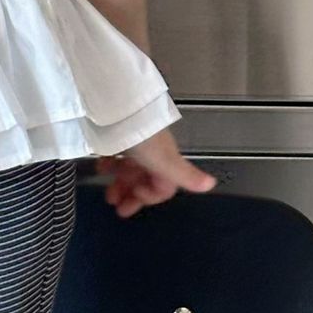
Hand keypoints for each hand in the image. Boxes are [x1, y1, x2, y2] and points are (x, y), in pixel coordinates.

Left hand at [96, 128, 217, 218]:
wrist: (121, 107)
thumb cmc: (143, 135)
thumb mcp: (165, 160)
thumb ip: (185, 175)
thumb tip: (210, 184)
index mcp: (166, 159)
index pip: (164, 185)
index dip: (150, 196)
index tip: (135, 200)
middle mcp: (152, 150)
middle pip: (145, 177)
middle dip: (132, 193)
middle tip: (116, 206)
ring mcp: (135, 140)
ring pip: (130, 166)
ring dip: (120, 181)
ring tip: (108, 193)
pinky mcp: (117, 131)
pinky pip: (115, 151)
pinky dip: (109, 163)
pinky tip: (101, 167)